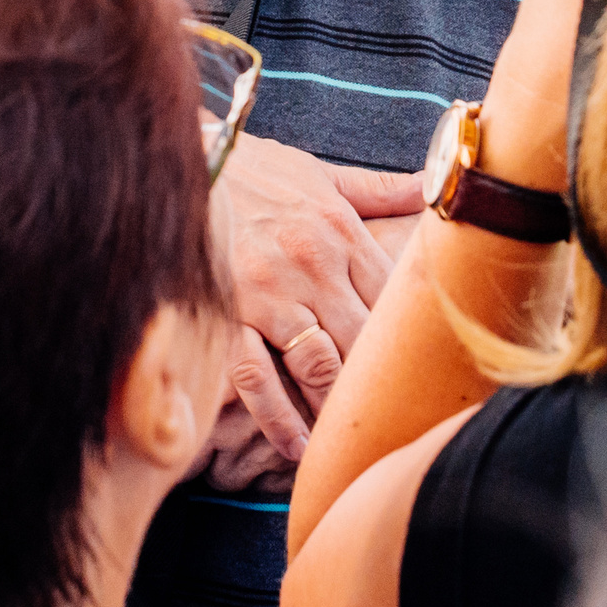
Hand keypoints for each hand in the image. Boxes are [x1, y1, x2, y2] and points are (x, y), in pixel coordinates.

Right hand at [216, 135, 426, 463]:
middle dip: (381, 381)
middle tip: (398, 420)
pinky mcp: (225, 314)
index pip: (393, 296)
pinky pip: (256, 377)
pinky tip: (296, 446)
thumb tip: (429, 188)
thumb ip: (377, 189)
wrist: (177, 160)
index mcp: (341, 231)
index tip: (424, 370)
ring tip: (352, 443)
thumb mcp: (319, 174)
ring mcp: (268, 293)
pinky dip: (278, 418)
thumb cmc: (251, 170)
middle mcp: (313, 264)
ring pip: (318, 365)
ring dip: (337, 408)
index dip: (409, 337)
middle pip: (364, 338)